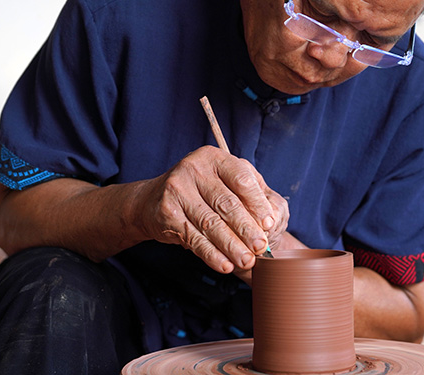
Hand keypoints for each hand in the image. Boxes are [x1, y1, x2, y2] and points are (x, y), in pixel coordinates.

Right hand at [137, 146, 288, 273]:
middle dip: (247, 229)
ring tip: (247, 261)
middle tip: (261, 248)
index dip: (258, 203)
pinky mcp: (166, 212)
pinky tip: (225, 265)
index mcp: (214, 158)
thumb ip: (251, 195)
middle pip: (227, 203)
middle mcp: (194, 168)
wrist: (152, 201)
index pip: (242, 179)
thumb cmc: (201, 192)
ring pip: (211, 223)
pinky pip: (193, 238)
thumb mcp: (226, 184)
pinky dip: (211, 254)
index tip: (269, 224)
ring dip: (232, 246)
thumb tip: (271, 221)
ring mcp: (177, 189)